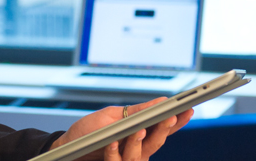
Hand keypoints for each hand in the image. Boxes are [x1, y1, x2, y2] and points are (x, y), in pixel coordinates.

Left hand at [48, 98, 192, 160]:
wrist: (67, 147)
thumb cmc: (89, 131)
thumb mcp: (112, 116)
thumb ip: (136, 113)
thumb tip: (161, 100)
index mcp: (140, 135)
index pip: (163, 129)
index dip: (177, 122)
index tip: (187, 110)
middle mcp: (137, 150)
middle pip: (156, 142)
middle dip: (164, 130)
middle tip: (170, 116)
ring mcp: (125, 160)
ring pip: (140, 155)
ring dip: (139, 142)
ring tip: (139, 129)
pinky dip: (114, 151)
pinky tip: (111, 143)